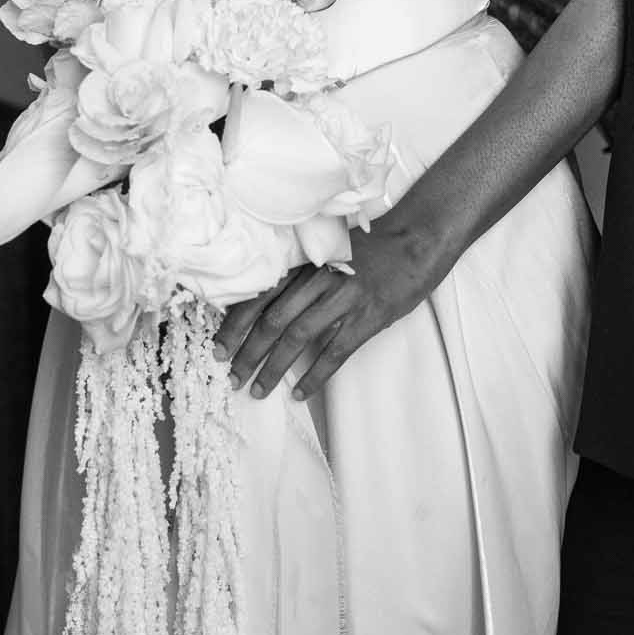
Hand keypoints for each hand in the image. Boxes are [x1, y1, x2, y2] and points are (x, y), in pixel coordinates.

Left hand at [214, 216, 446, 401]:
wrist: (414, 240)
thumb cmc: (369, 248)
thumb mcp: (327, 252)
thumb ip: (298, 274)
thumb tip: (263, 302)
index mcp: (304, 263)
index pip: (259, 295)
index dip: (235, 325)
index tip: (218, 348)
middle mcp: (318, 280)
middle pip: (271, 321)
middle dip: (248, 353)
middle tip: (233, 377)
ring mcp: (343, 299)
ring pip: (297, 339)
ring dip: (273, 369)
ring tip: (258, 391)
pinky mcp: (367, 318)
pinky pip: (334, 353)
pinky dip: (314, 377)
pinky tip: (300, 394)